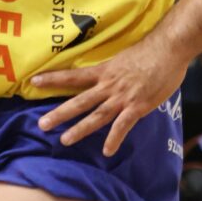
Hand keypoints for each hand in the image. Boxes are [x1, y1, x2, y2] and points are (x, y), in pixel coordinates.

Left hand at [29, 35, 187, 156]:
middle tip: (41, 124)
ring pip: (96, 115)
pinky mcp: (138, 106)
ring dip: (80, 129)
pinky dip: (114, 139)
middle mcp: (108, 84)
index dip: (54, 78)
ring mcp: (122, 97)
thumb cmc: (148, 51)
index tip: (34, 81)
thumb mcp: (123, 58)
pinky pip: (123, 126)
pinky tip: (107, 151)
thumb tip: (105, 77)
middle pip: (80, 100)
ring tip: (64, 140)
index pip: (73, 75)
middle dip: (60, 113)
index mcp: (104, 70)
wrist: (167, 49)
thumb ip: (113, 71)